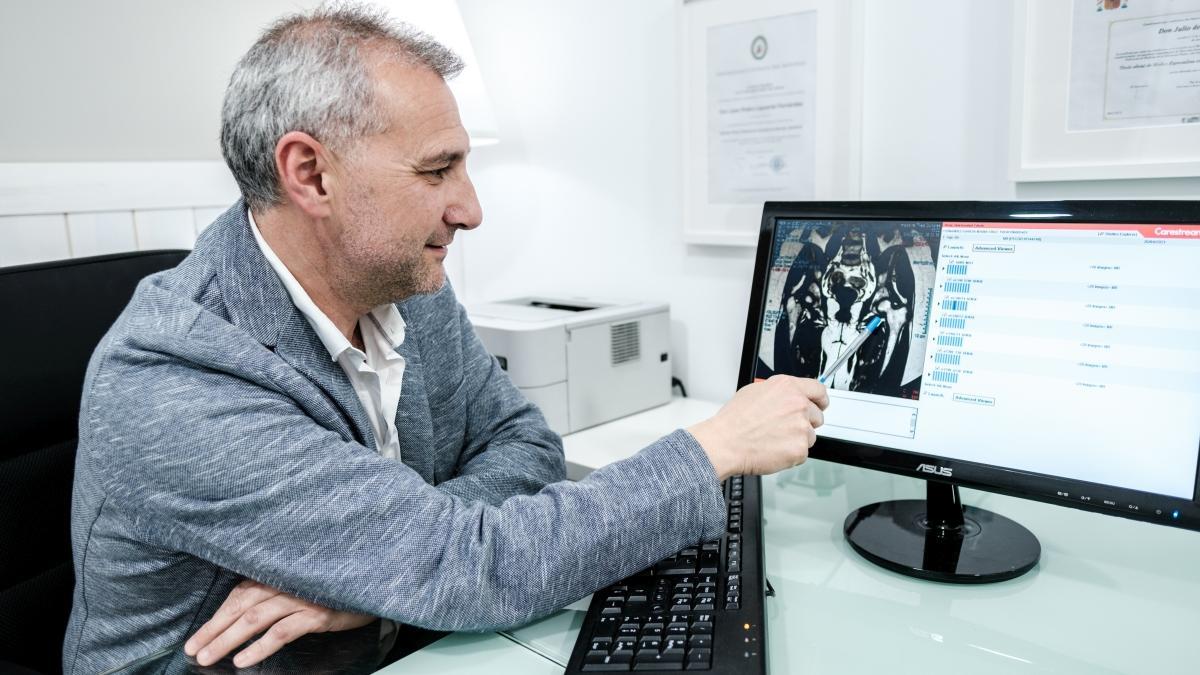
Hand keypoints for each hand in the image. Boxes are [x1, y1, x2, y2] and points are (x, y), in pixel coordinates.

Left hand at [183, 579, 375, 667]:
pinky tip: (244, 660)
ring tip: (209, 657)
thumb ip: (276, 593)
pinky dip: (260, 647)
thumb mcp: (302, 586)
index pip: (239, 594)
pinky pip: (282, 632)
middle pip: (241, 606)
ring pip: (255, 618)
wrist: (373, 583)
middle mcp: (287, 583)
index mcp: (279, 575)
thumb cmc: (335, 588)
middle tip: (194, 651)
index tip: (197, 637)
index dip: (216, 616)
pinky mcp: (317, 614)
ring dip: (228, 639)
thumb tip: (242, 616)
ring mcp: (302, 598)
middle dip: (214, 629)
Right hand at [688, 375, 828, 479]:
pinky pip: (802, 452)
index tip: (820, 404)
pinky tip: (774, 449)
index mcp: (787, 387)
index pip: (818, 390)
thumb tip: (787, 396)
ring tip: (774, 439)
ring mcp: (801, 427)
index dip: (820, 399)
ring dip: (797, 439)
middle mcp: (798, 404)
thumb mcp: (754, 392)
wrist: (726, 443)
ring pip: (810, 436)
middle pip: (817, 415)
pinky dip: (791, 454)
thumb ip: (779, 393)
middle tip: (785, 428)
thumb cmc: (734, 420)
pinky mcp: (800, 448)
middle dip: (805, 422)